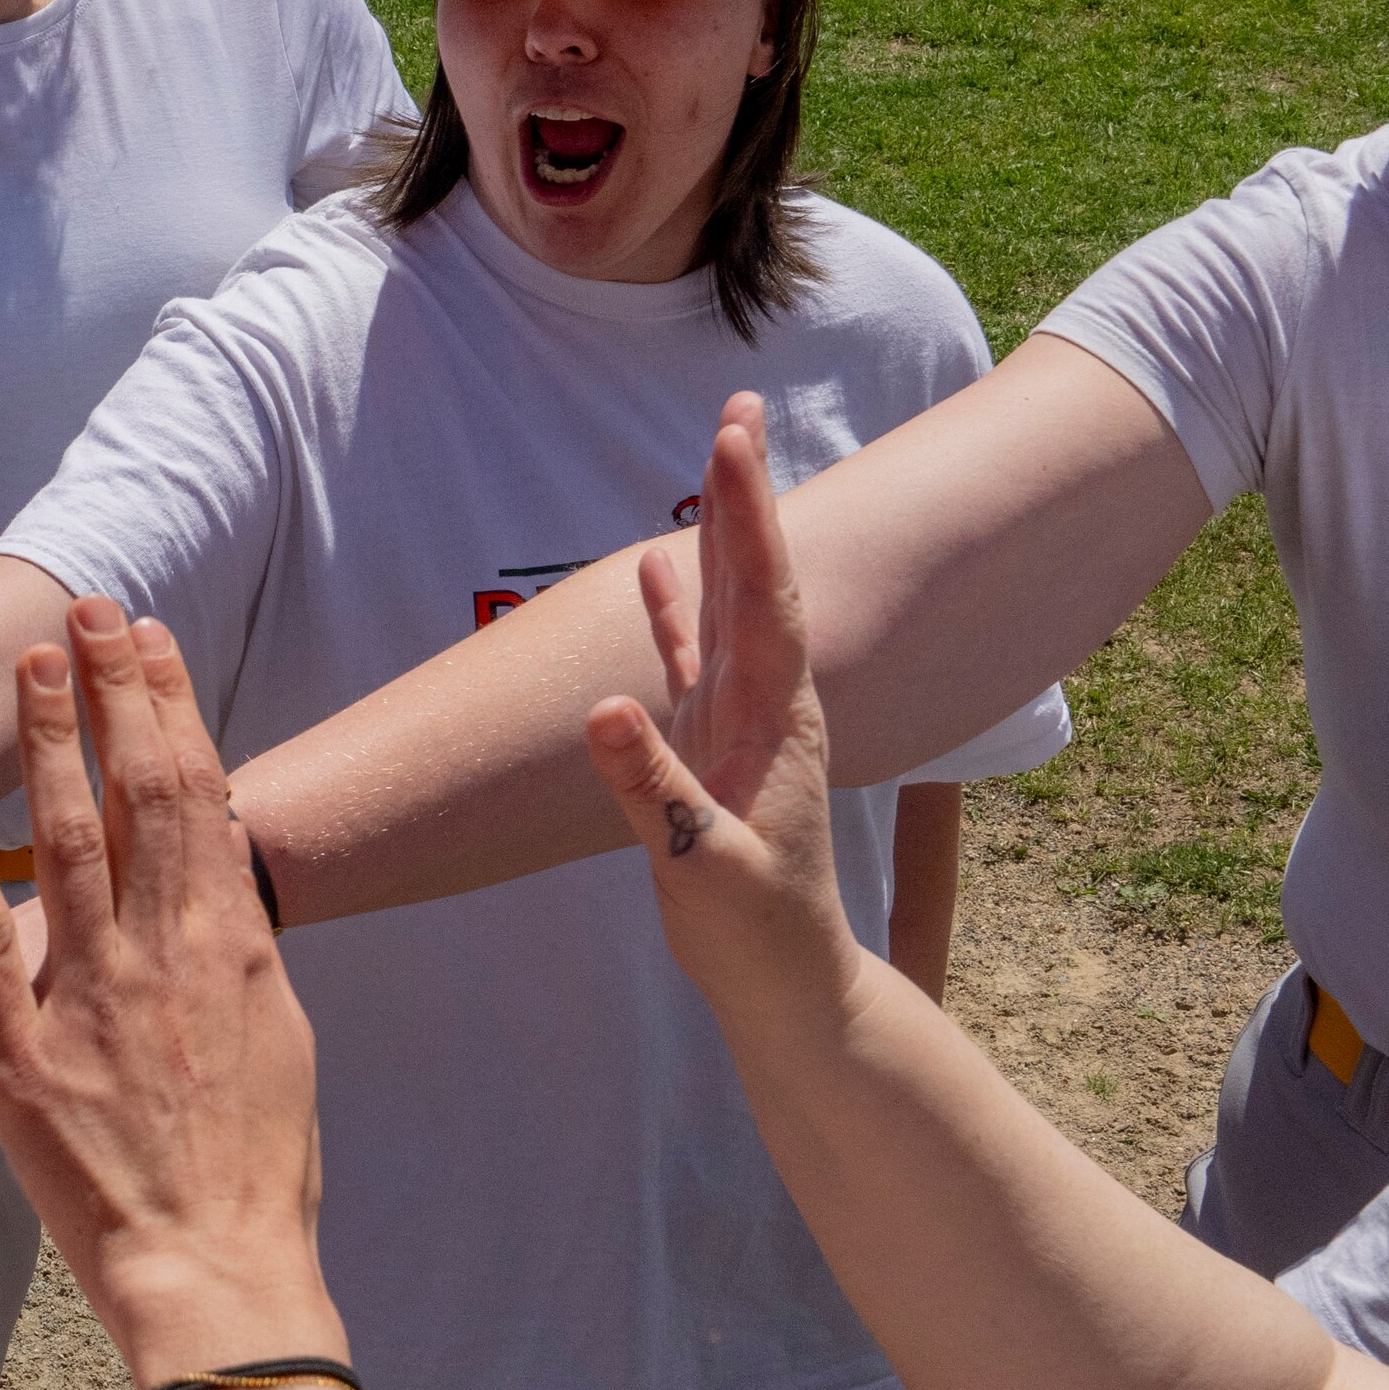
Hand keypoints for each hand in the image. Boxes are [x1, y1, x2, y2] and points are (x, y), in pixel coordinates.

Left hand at [0, 600, 326, 1368]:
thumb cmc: (256, 1172)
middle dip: (113, 697)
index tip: (150, 640)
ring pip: (69, 843)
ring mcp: (95, 1000)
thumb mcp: (271, 1051)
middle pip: (140, 795)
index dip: (172, 710)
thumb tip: (224, 930)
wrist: (222, 1269)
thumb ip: (236, 980)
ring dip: (49, 746)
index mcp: (231, 949)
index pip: (202, 797)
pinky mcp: (25, 1056)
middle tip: (85, 615)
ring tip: (30, 665)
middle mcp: (167, 956)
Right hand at [575, 393, 861, 1026]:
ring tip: (715, 459)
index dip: (748, 517)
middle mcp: (767, 705)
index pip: (763, 598)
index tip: (733, 440)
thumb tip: (602, 707)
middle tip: (737, 408)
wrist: (785, 981)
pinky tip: (654, 571)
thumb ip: (654, 788)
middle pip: (755, 579)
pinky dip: (676, 610)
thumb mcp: (699, 865)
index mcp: (775, 721)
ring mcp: (741, 721)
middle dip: (744, 493)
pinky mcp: (712, 745)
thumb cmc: (753, 932)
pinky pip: (693, 658)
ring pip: (729, 606)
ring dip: (720, 534)